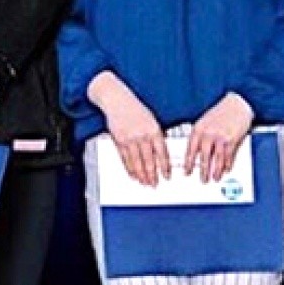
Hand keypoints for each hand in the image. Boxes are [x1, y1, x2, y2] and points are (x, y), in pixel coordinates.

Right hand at [88, 71, 168, 186]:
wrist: (117, 100)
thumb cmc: (136, 109)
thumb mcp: (152, 119)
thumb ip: (157, 135)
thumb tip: (162, 151)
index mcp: (153, 129)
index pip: (161, 152)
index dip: (164, 166)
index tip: (166, 175)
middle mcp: (141, 135)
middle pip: (148, 160)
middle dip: (151, 174)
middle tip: (154, 184)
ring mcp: (129, 139)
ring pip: (136, 162)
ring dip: (141, 175)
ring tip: (144, 183)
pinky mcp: (118, 141)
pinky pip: (124, 159)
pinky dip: (129, 169)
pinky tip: (133, 175)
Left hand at [185, 93, 252, 182]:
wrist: (238, 102)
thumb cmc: (222, 110)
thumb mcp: (205, 120)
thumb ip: (201, 134)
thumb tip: (196, 150)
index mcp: (199, 128)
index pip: (190, 149)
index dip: (189, 162)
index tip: (187, 171)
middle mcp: (208, 133)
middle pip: (204, 157)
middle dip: (203, 170)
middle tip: (203, 179)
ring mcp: (221, 137)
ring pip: (216, 158)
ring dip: (216, 170)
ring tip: (215, 177)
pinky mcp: (232, 139)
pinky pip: (228, 155)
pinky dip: (227, 163)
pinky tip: (226, 168)